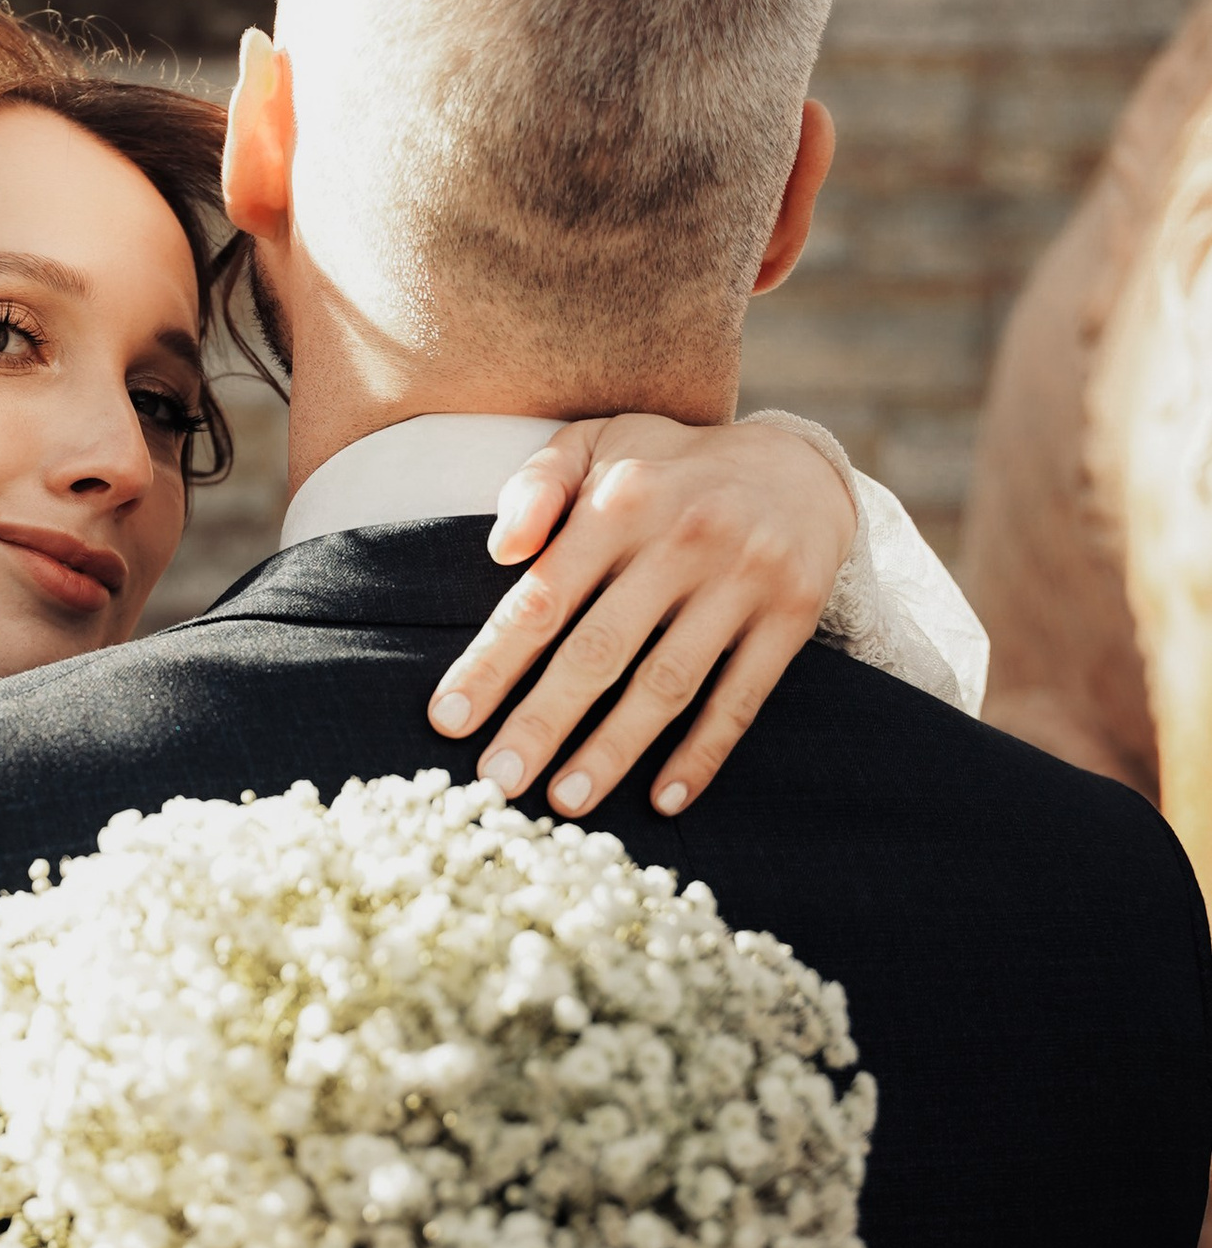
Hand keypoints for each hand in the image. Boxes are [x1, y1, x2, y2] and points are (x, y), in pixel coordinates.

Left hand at [423, 410, 857, 823]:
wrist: (800, 468)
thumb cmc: (669, 470)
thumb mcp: (598, 445)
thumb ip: (536, 484)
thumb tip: (500, 549)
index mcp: (622, 499)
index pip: (543, 597)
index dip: (493, 663)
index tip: (448, 722)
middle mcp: (683, 539)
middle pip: (599, 650)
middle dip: (542, 723)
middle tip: (496, 783)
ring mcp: (742, 580)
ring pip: (667, 684)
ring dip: (614, 750)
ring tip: (567, 801)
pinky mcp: (791, 616)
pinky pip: (741, 699)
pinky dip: (702, 754)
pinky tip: (664, 799)